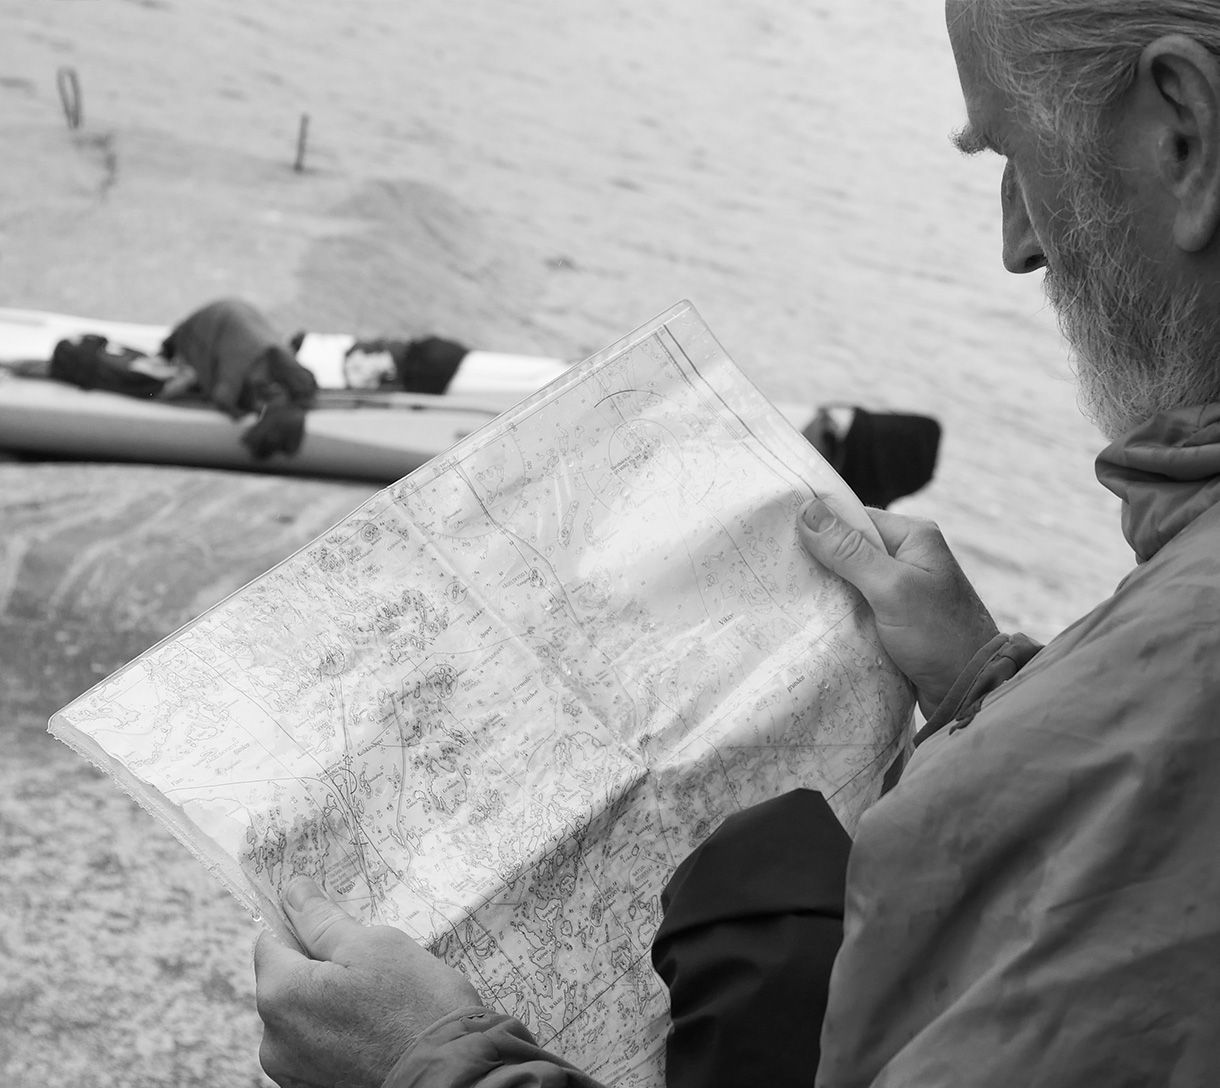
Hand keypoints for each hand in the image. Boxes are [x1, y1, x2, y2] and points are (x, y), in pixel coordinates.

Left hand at [254, 877, 480, 1087]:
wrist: (452, 1078)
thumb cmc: (417, 1007)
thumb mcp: (374, 945)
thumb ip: (323, 920)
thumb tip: (293, 892)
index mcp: (281, 994)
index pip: (271, 940)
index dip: (305, 927)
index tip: (339, 929)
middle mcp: (273, 1041)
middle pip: (288, 981)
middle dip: (322, 968)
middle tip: (371, 968)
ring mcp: (292, 1073)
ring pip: (305, 1016)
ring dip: (332, 1003)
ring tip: (380, 1005)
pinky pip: (318, 1048)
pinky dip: (341, 1036)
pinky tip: (377, 1033)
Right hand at [798, 499, 998, 714]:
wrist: (973, 691)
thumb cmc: (939, 635)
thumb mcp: (891, 588)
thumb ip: (849, 551)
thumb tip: (807, 510)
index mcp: (913, 536)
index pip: (853, 517)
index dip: (817, 525)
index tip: (778, 535)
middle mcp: (908, 557)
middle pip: (848, 548)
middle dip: (816, 559)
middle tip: (775, 568)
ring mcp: (901, 590)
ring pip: (849, 580)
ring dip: (824, 589)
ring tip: (785, 593)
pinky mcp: (893, 618)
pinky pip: (856, 605)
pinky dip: (836, 611)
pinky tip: (810, 617)